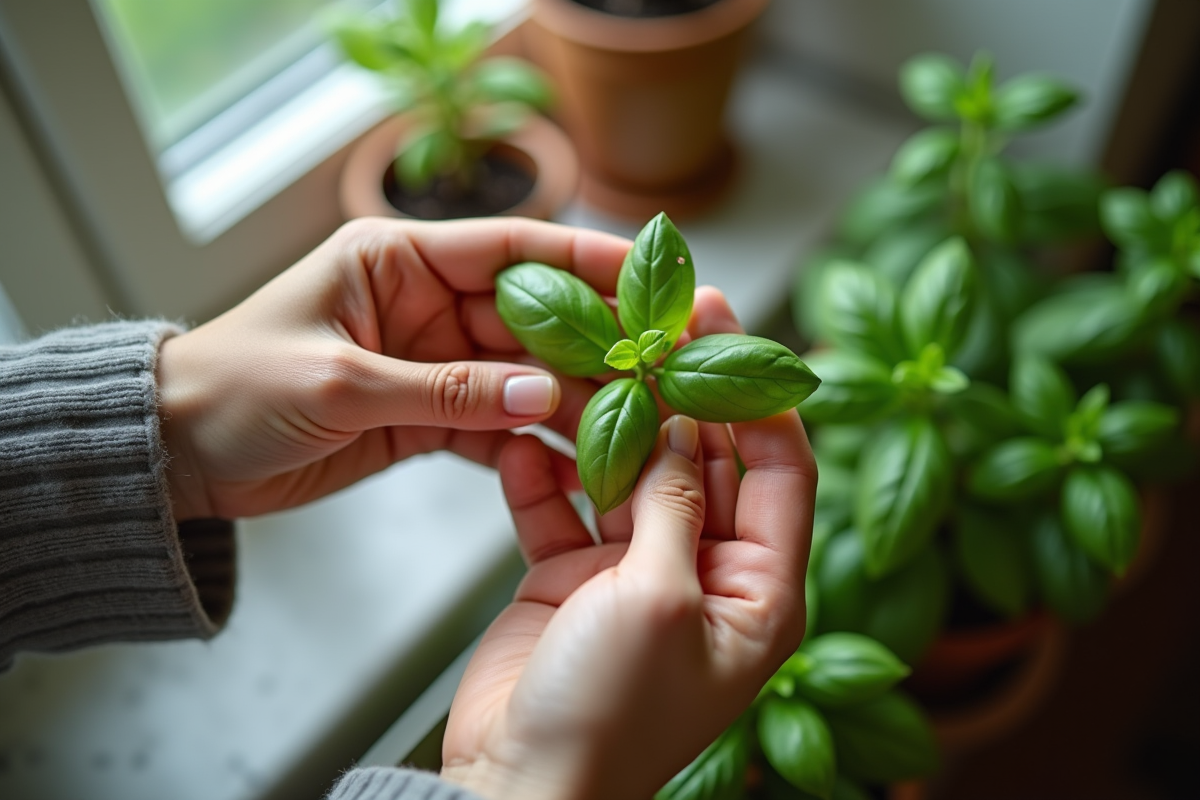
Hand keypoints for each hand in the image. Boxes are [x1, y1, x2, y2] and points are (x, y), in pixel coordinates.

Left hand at [157, 217, 629, 519]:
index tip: (649, 272)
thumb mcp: (342, 383)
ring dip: (574, 403)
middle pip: (532, 319)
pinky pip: (495, 427)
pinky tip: (577, 465)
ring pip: (523, 377)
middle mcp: (423, 304)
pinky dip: (532, 448)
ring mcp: (430, 363)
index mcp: (397, 260)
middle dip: (596, 346)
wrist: (180, 456)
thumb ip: (446, 391)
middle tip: (661, 369)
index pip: (510, 250)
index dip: (584, 258)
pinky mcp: (425, 417)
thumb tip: (544, 394)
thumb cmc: (235, 389)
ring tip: (634, 426)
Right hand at [440, 291, 817, 799]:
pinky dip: (542, 476)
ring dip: (605, 425)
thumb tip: (681, 428)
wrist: (518, 785)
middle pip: (703, 461)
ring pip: (631, 474)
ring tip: (580, 362)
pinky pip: (563, 508)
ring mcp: (638, 574)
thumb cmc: (609, 717)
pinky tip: (519, 440)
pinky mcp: (574, 576)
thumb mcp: (659, 600)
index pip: (780, 468)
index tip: (724, 325)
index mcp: (761, 590)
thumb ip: (673, 506)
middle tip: (649, 324)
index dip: (755, 393)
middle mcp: (706, 575)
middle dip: (677, 393)